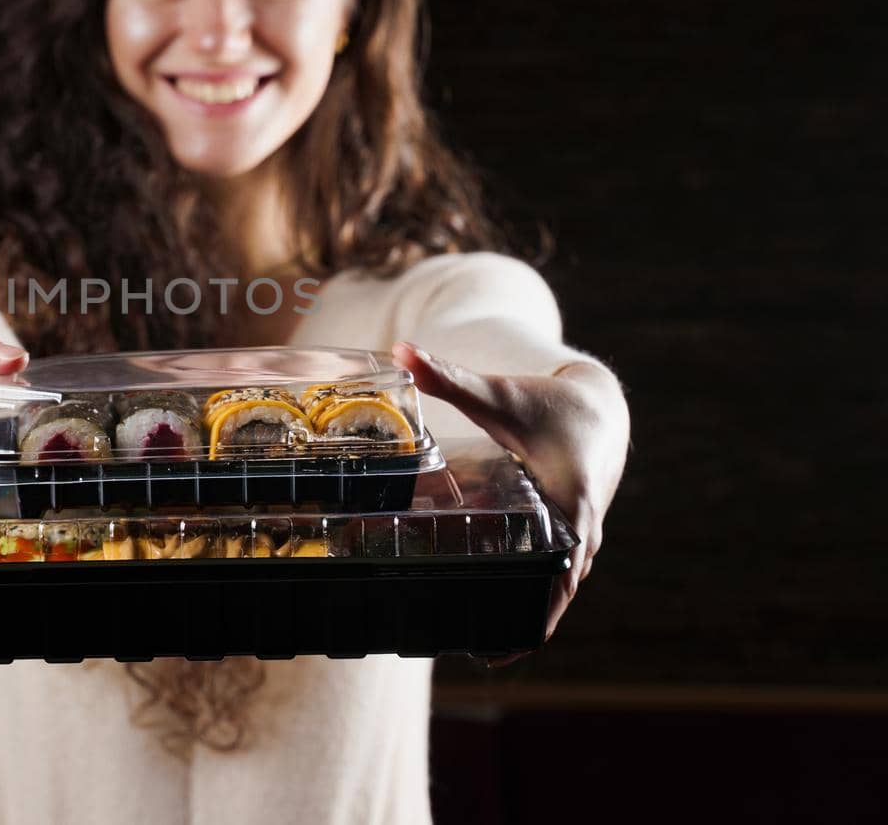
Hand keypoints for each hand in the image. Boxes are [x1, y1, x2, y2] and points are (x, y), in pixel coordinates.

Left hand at [391, 341, 628, 655]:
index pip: (561, 569)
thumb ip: (447, 376)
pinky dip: (533, 600)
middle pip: (555, 591)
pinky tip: (500, 624)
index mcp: (569, 502)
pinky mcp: (573, 541)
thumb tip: (401, 348)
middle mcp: (582, 531)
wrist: (600, 408)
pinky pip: (555, 581)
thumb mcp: (497, 392)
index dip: (538, 608)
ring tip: (484, 651)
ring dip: (527, 616)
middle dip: (521, 623)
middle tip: (476, 653)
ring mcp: (582, 540)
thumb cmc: (548, 403)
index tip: (508, 641)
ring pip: (557, 591)